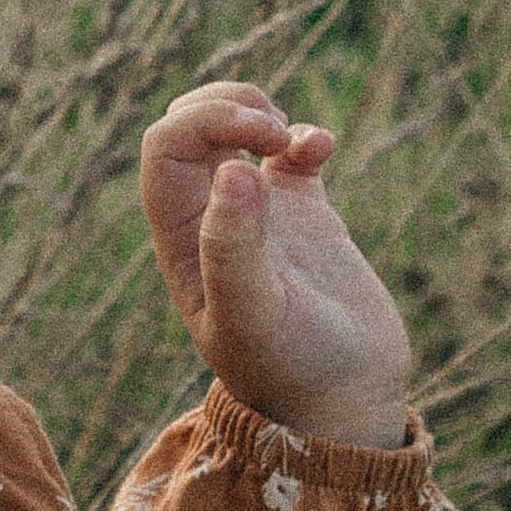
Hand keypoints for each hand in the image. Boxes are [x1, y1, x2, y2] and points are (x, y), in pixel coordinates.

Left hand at [140, 82, 411, 446]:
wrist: (346, 404)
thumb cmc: (289, 371)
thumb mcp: (252, 318)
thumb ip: (233, 248)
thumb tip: (233, 170)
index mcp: (181, 240)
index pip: (164, 149)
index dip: (203, 123)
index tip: (258, 141)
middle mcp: (210, 220)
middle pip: (188, 127)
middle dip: (226, 107)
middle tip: (273, 133)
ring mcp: (256, 214)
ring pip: (231, 130)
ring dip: (258, 111)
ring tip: (291, 141)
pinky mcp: (303, 214)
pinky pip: (290, 151)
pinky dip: (304, 134)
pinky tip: (323, 148)